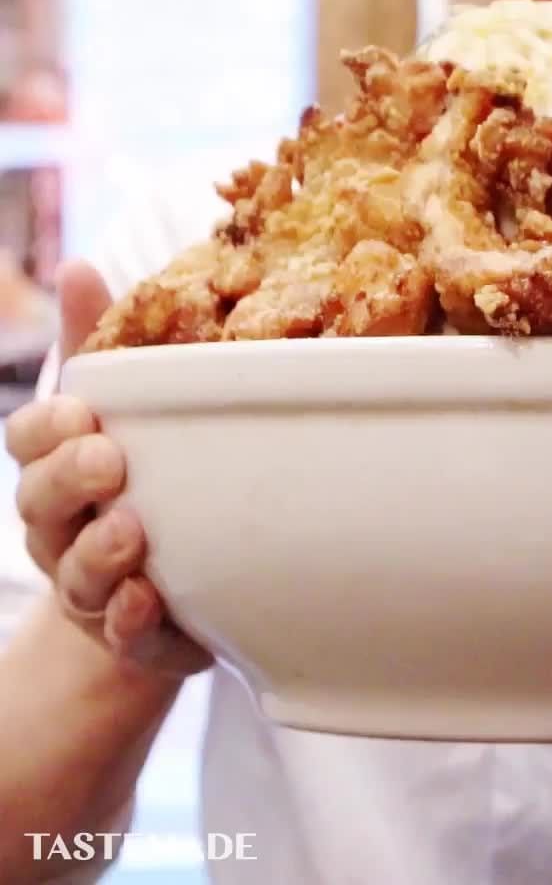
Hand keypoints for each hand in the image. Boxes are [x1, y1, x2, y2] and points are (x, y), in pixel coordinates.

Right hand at [4, 260, 210, 677]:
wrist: (174, 584)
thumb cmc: (144, 476)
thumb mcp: (124, 405)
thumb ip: (101, 341)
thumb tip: (80, 264)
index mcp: (60, 465)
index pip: (30, 439)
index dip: (46, 427)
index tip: (80, 411)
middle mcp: (63, 526)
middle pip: (41, 503)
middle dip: (68, 481)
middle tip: (109, 459)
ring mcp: (92, 585)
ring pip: (77, 572)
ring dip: (100, 552)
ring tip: (133, 532)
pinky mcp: (135, 632)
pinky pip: (123, 633)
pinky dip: (131, 620)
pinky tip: (149, 600)